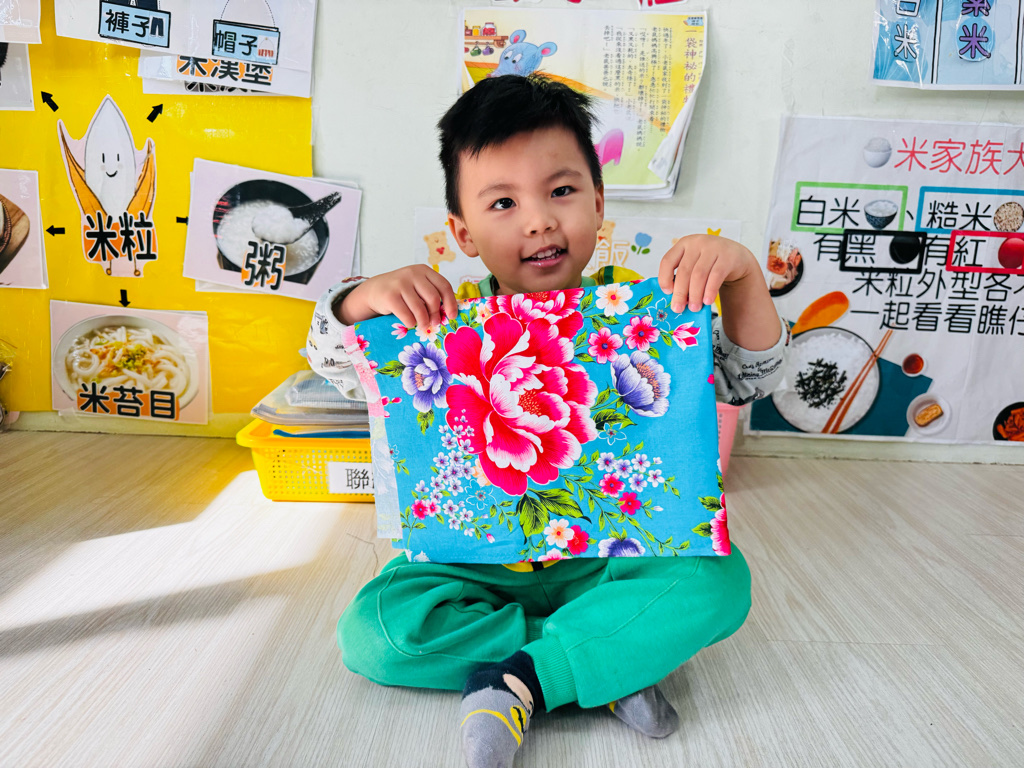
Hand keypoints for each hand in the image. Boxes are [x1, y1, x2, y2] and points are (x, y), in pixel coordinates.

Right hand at [336, 265, 457, 329]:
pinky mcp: (390, 296)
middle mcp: (412, 274)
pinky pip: (406, 315)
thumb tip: (449, 313)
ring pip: (420, 309)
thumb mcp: (418, 286)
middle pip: (433, 298)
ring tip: (423, 326)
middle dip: (436, 314)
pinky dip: (410, 323)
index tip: (452, 316)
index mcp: (423, 270)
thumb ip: (432, 293)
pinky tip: (410, 323)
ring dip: (423, 321)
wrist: (375, 289)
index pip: (444, 285)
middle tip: (435, 323)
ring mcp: (400, 284)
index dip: (450, 302)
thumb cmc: (402, 291)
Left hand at [657, 235, 756, 312]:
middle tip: (678, 308)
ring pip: (699, 275)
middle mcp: (697, 243)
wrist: (736, 257)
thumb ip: (683, 277)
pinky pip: (716, 276)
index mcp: (683, 244)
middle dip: (680, 292)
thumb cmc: (709, 264)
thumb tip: (675, 301)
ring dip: (695, 294)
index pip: (668, 261)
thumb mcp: (693, 264)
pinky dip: (710, 291)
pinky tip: (707, 301)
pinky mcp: (728, 257)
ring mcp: (713, 248)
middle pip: (684, 271)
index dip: (664, 278)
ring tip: (694, 308)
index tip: (667, 293)